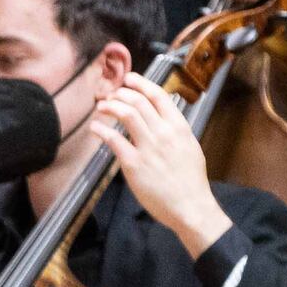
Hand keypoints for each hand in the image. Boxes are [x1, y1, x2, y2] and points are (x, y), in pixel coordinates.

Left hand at [89, 77, 231, 254]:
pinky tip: (95, 127)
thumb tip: (162, 118)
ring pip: (126, 114)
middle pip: (138, 101)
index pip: (158, 96)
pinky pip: (114, 140)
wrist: (190, 206)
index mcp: (179, 128)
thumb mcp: (189, 147)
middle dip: (121, 94)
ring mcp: (148, 147)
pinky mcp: (134, 164)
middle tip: (110, 95)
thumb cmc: (190, 181)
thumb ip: (175, 131)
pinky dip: (101, 130)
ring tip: (101, 107)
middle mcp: (164, 133)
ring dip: (110, 106)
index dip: (141, 84)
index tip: (129, 79)